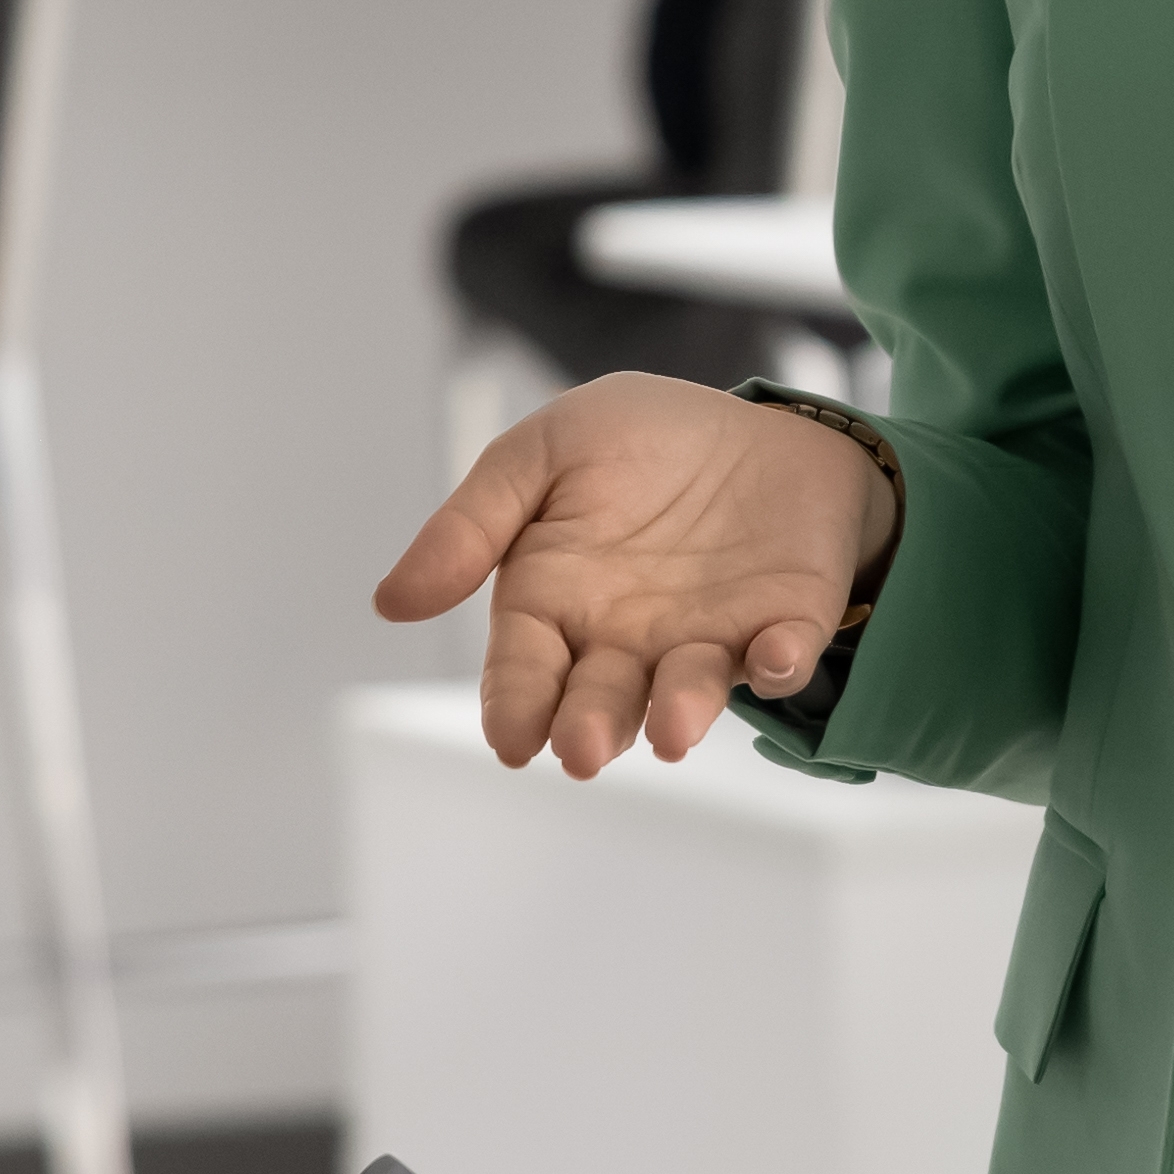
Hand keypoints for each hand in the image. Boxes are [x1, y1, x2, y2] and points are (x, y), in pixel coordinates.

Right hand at [370, 369, 904, 775]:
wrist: (753, 424)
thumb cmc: (639, 444)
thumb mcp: (542, 452)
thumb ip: (473, 524)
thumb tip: (391, 604)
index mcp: (557, 602)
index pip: (524, 668)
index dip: (515, 705)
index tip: (512, 738)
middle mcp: (626, 639)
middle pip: (600, 698)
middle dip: (591, 725)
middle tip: (582, 749)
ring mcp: (706, 638)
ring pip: (687, 690)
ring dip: (681, 711)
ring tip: (671, 731)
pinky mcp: (780, 624)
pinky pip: (782, 653)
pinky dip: (782, 660)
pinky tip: (776, 657)